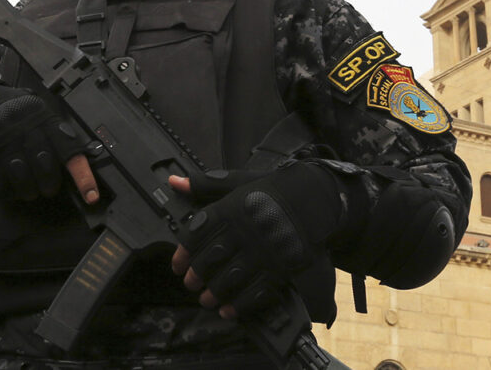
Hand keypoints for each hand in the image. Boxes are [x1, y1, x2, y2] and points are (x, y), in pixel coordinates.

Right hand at [0, 83, 97, 202]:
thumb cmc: (19, 113)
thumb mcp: (42, 114)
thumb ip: (59, 137)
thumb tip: (79, 166)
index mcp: (45, 119)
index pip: (69, 149)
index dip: (82, 175)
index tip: (91, 195)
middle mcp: (25, 128)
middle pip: (44, 164)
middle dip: (49, 183)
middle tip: (49, 189)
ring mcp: (1, 140)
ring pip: (20, 175)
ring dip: (27, 190)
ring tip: (28, 190)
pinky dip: (3, 190)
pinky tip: (6, 187)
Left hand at [168, 163, 342, 318]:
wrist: (315, 196)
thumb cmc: (273, 189)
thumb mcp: (238, 182)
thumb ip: (206, 185)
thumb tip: (175, 183)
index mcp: (231, 208)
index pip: (196, 235)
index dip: (183, 254)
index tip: (178, 266)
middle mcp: (245, 231)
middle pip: (210, 260)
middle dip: (197, 277)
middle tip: (191, 285)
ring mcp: (264, 251)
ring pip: (230, 280)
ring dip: (215, 293)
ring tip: (208, 299)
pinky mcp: (282, 267)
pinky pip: (257, 292)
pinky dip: (240, 304)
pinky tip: (230, 309)